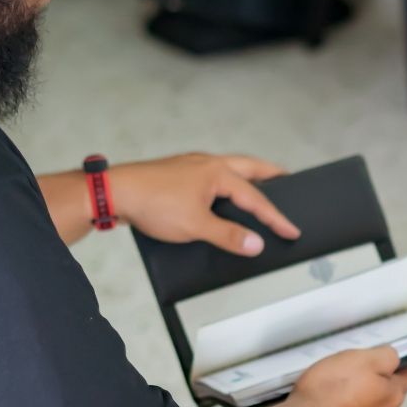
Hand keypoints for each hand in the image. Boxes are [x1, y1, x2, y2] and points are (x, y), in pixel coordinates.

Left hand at [111, 152, 300, 255]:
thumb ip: (228, 235)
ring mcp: (192, 166)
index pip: (256, 198)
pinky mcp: (178, 173)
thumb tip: (255, 243)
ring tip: (260, 186)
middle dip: (271, 174)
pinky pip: (212, 174)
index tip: (292, 230)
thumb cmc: (152, 203)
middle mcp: (207, 163)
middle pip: (250, 167)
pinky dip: (227, 182)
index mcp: (218, 172)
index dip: (276, 217)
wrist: (114, 192)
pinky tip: (222, 194)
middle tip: (289, 179)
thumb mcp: (195, 226)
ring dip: (248, 176)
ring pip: (230, 168)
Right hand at [290, 346, 406, 406]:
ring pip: (369, 406)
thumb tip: (393, 359)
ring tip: (336, 385)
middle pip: (387, 392)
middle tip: (353, 368)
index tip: (382, 355)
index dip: (398, 363)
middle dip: (375, 379)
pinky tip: (328, 402)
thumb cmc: (334, 388)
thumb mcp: (363, 359)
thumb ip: (386, 356)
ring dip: (358, 396)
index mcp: (395, 396)